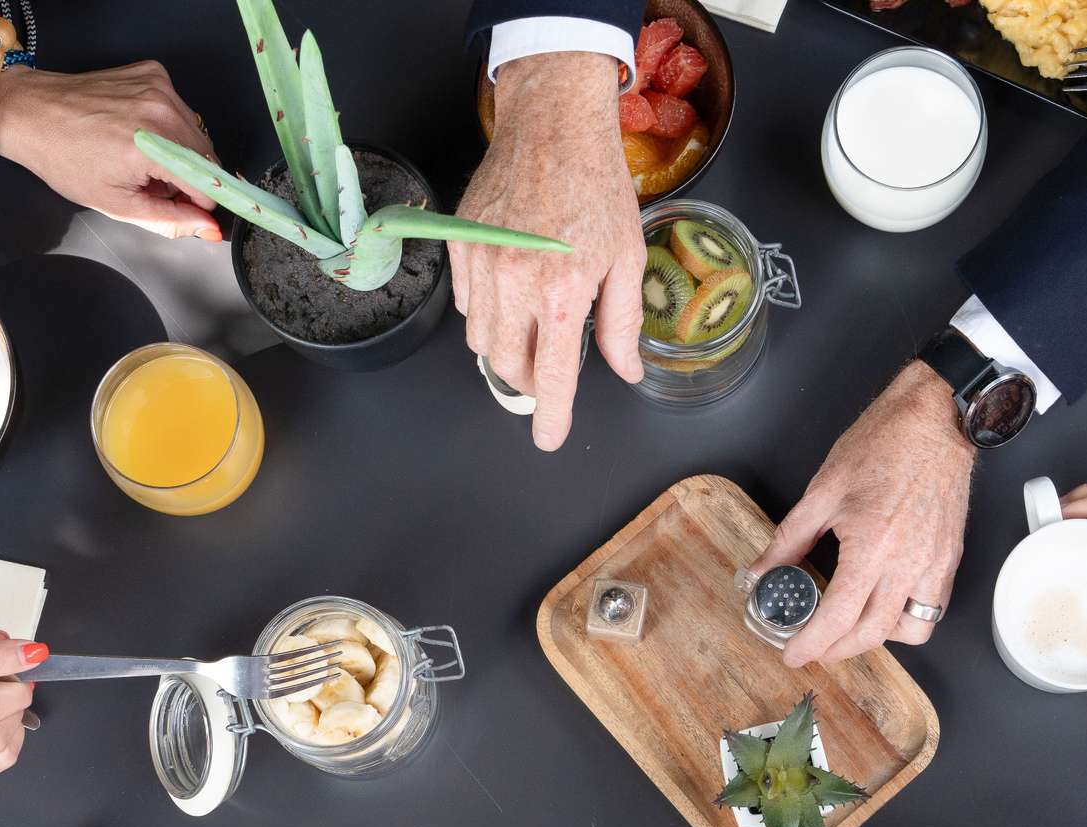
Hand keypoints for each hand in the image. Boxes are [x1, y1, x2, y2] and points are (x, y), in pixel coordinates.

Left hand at [0, 64, 221, 239]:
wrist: (30, 112)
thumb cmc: (63, 156)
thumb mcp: (117, 203)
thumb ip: (171, 220)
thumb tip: (208, 227)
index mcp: (154, 144)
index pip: (209, 183)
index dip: (199, 203)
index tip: (188, 210)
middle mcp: (162, 108)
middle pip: (207, 157)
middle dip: (189, 177)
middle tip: (153, 184)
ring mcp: (159, 86)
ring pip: (196, 134)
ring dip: (179, 152)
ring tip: (141, 156)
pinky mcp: (153, 73)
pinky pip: (180, 110)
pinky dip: (168, 126)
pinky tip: (138, 131)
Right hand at [452, 51, 645, 450]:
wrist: (553, 125)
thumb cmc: (597, 185)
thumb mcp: (626, 257)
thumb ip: (621, 322)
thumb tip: (625, 370)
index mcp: (561, 291)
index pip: (553, 375)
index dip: (552, 415)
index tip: (549, 440)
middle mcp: (515, 282)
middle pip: (508, 366)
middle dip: (528, 382)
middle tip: (548, 373)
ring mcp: (481, 263)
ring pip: (482, 340)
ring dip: (506, 348)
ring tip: (533, 326)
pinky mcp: (460, 245)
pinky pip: (468, 303)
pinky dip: (489, 312)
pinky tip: (513, 291)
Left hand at [753, 362, 973, 666]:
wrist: (936, 419)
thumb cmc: (883, 444)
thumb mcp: (823, 491)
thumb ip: (789, 539)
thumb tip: (761, 570)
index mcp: (873, 547)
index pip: (839, 617)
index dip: (812, 644)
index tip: (793, 654)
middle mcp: (909, 563)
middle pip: (872, 634)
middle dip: (837, 650)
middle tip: (813, 646)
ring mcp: (935, 564)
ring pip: (910, 630)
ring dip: (876, 638)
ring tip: (849, 627)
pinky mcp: (949, 558)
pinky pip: (932, 608)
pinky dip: (907, 620)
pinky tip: (884, 607)